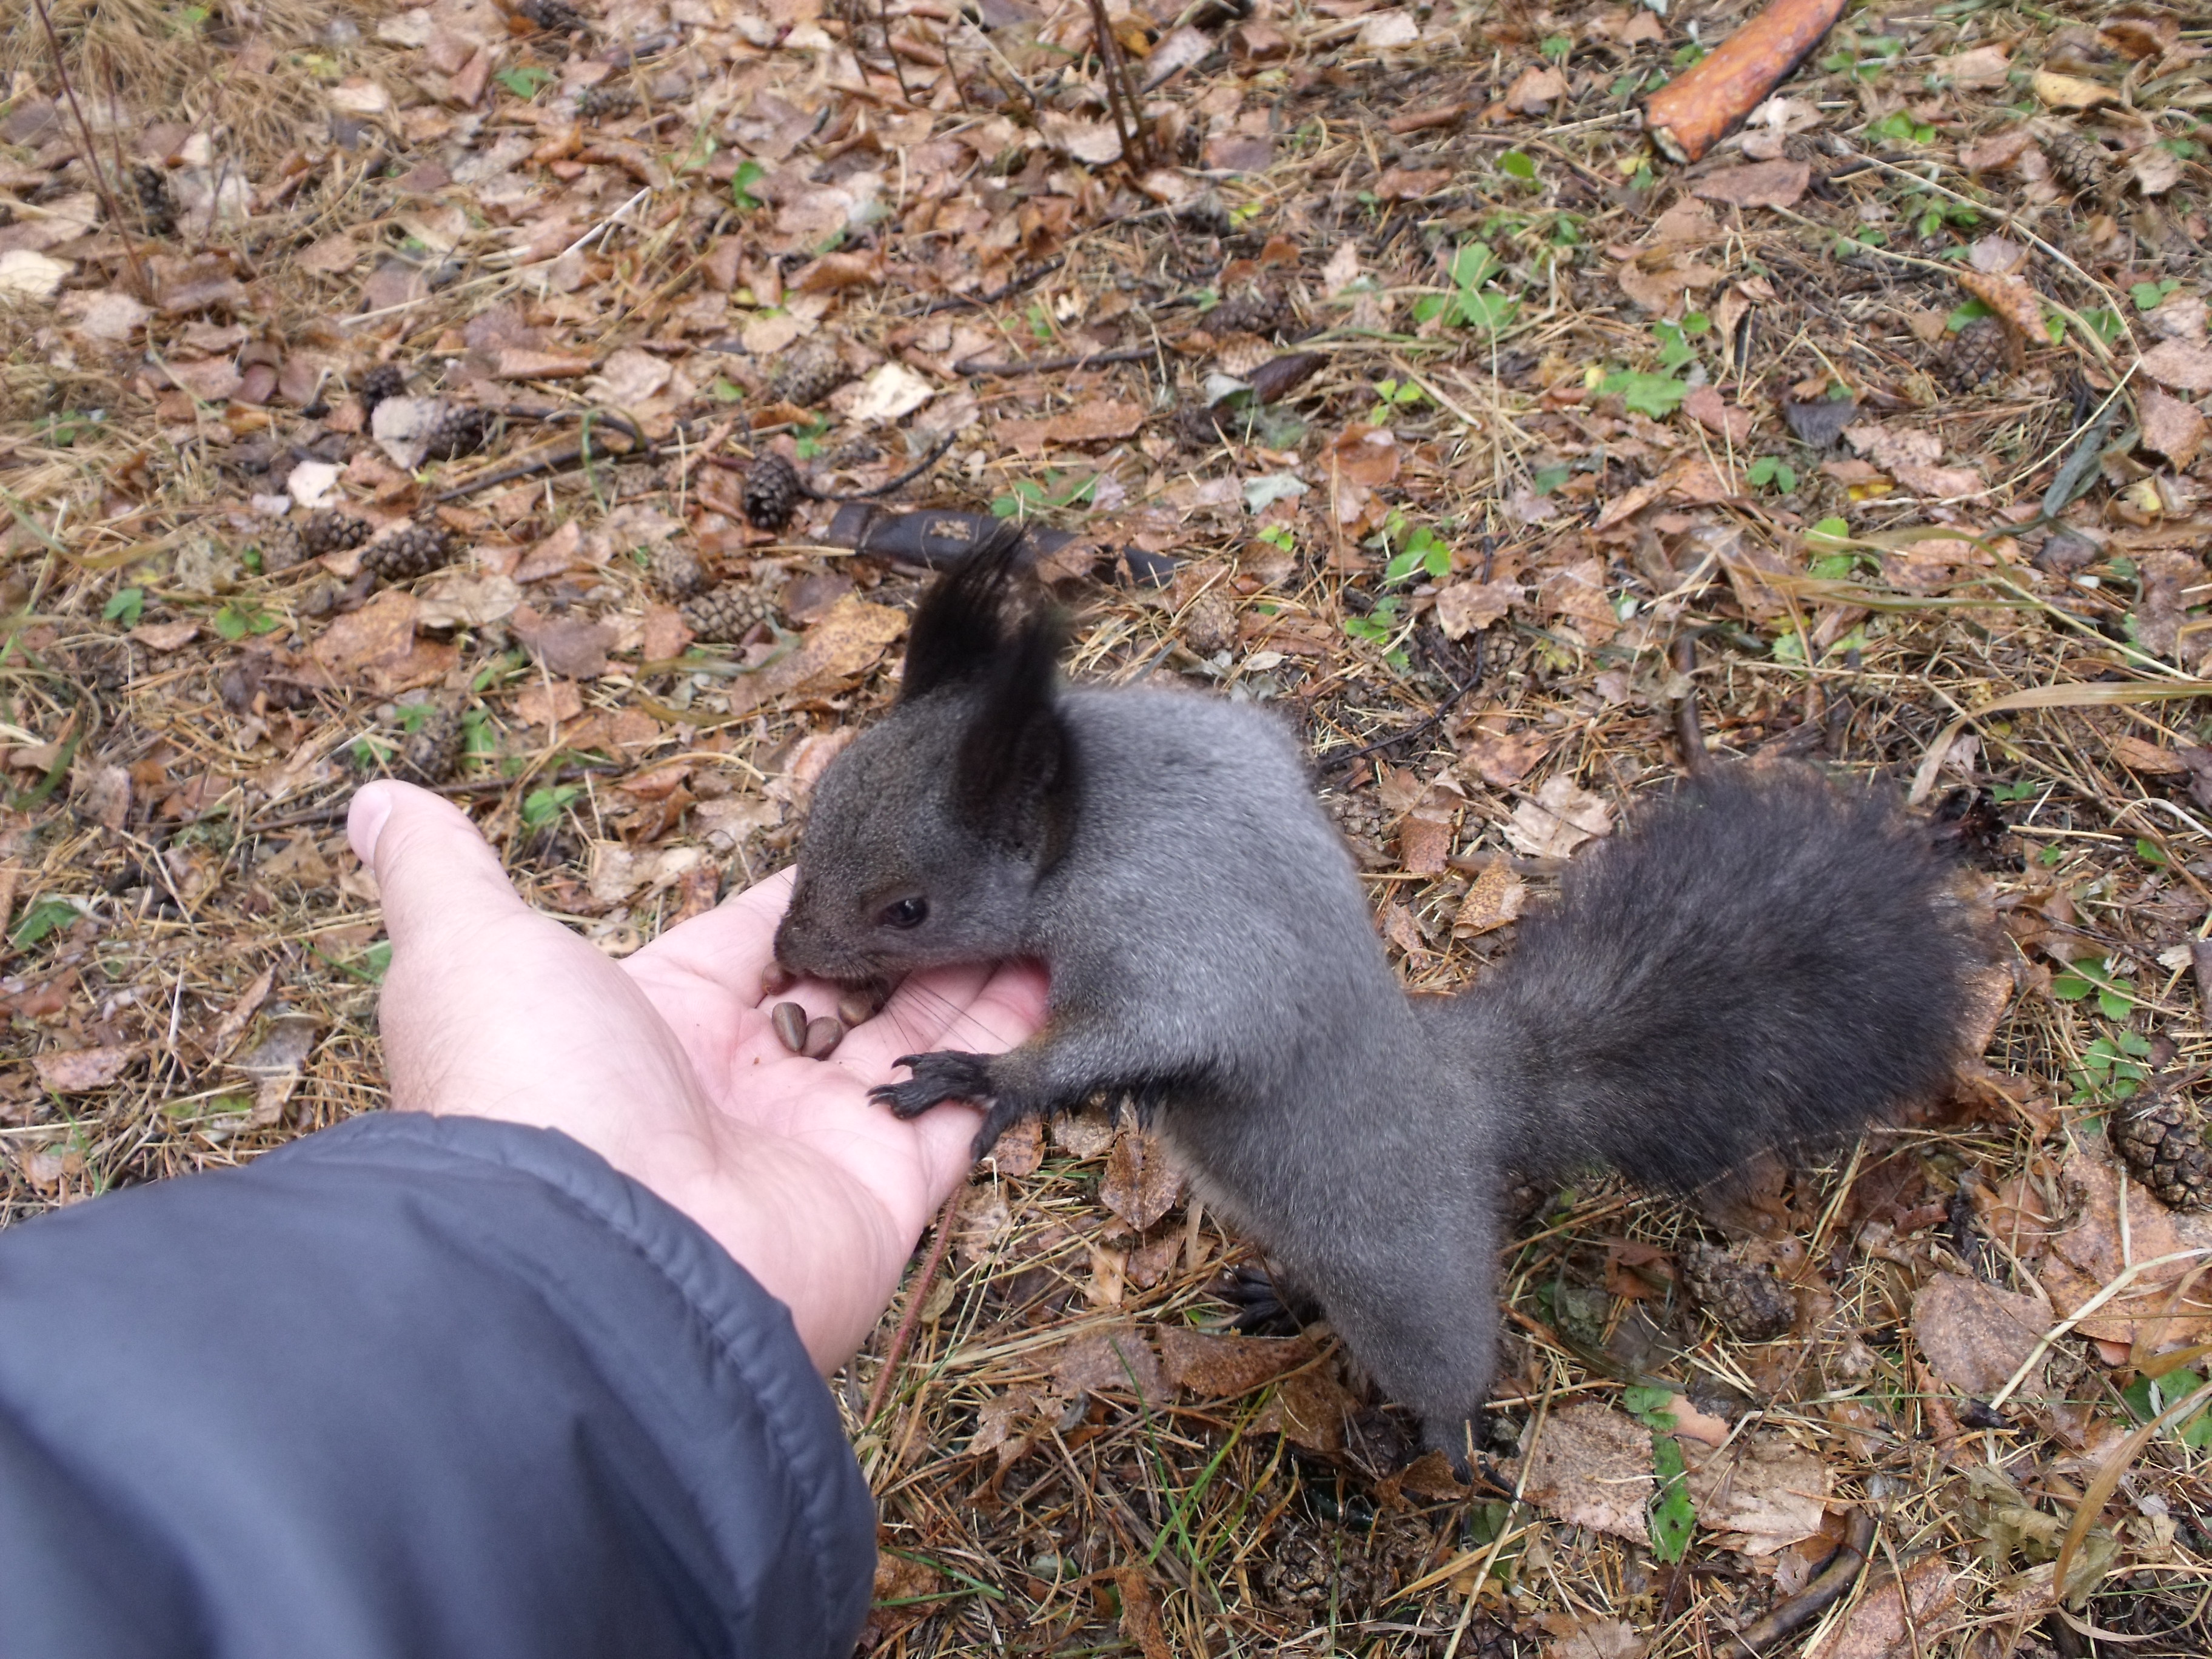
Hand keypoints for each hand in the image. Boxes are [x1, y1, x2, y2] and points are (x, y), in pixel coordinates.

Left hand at [346, 780, 1046, 1370]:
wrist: (596, 1265)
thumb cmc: (528, 1092)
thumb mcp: (470, 951)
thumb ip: (443, 874)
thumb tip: (376, 802)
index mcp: (656, 1021)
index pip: (758, 935)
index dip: (819, 887)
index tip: (886, 822)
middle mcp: (741, 1084)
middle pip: (853, 983)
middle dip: (916, 923)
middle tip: (990, 852)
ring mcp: (819, 1139)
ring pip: (922, 1034)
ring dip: (981, 965)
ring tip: (1048, 886)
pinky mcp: (889, 1189)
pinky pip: (970, 1105)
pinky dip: (1018, 1043)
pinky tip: (1065, 969)